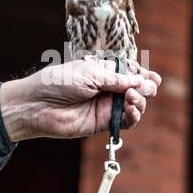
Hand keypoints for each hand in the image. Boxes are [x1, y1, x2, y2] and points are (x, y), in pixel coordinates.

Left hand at [0, 59, 161, 140]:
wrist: (37, 105)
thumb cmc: (59, 83)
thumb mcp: (91, 74)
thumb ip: (117, 79)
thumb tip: (142, 81)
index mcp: (102, 70)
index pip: (129, 72)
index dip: (143, 75)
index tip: (154, 78)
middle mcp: (106, 88)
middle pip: (135, 88)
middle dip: (145, 87)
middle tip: (148, 88)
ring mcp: (105, 105)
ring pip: (134, 105)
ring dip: (140, 101)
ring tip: (132, 97)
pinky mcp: (102, 122)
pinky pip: (125, 121)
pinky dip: (133, 116)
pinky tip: (131, 109)